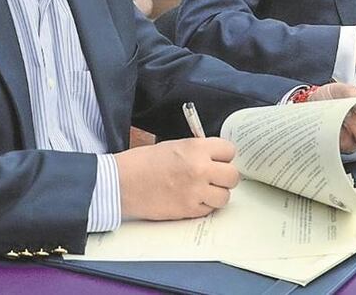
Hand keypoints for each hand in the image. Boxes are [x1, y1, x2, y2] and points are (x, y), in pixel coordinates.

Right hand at [114, 138, 238, 219]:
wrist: (123, 183)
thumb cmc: (144, 162)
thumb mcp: (175, 146)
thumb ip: (198, 151)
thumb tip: (215, 158)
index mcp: (196, 148)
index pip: (230, 151)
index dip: (224, 156)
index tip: (219, 159)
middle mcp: (200, 169)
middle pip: (233, 176)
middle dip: (225, 177)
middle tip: (214, 177)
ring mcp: (196, 192)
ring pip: (225, 196)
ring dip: (216, 194)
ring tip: (203, 190)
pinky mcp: (188, 210)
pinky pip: (209, 210)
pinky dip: (204, 206)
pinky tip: (191, 199)